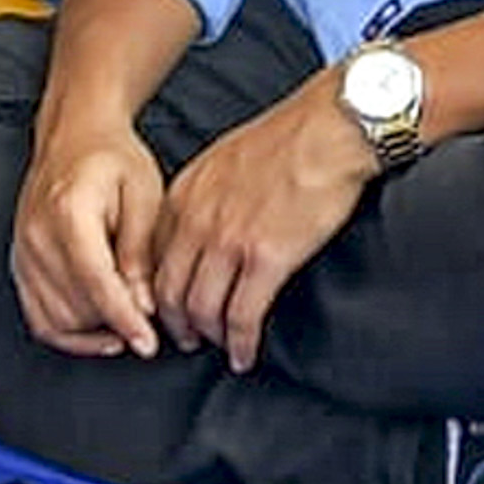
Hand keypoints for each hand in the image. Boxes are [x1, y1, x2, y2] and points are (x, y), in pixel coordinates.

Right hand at [11, 118, 169, 358]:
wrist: (75, 135)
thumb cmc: (113, 159)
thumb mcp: (143, 195)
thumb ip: (140, 252)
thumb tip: (142, 306)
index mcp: (69, 212)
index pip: (96, 282)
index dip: (124, 320)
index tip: (148, 344)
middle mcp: (36, 235)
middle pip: (76, 307)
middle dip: (115, 323)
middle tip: (150, 320)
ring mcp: (22, 252)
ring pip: (56, 320)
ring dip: (94, 331)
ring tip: (128, 319)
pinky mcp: (19, 264)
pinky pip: (39, 318)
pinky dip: (69, 335)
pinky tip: (100, 332)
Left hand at [147, 80, 373, 371]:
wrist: (329, 128)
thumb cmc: (288, 137)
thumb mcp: (225, 158)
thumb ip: (204, 195)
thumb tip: (205, 225)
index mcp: (185, 195)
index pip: (154, 258)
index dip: (161, 291)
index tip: (171, 306)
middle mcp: (197, 220)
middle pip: (169, 292)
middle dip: (177, 324)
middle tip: (189, 340)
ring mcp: (229, 241)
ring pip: (202, 310)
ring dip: (209, 338)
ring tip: (221, 348)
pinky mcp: (267, 258)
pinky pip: (242, 316)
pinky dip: (241, 343)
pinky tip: (245, 354)